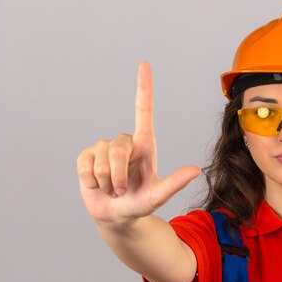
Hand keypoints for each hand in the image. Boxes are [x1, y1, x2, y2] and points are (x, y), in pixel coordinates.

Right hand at [77, 62, 200, 225]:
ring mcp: (104, 148)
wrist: (116, 216)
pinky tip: (97, 185)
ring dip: (108, 181)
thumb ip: (175, 183)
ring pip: (102, 160)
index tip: (144, 65)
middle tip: (123, 190)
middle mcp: (125, 142)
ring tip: (113, 189)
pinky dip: (92, 181)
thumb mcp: (158, 196)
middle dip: (119, 176)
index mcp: (145, 144)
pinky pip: (86, 165)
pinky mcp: (86, 156)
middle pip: (119, 149)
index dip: (143, 88)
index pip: (143, 110)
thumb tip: (196, 171)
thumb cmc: (140, 203)